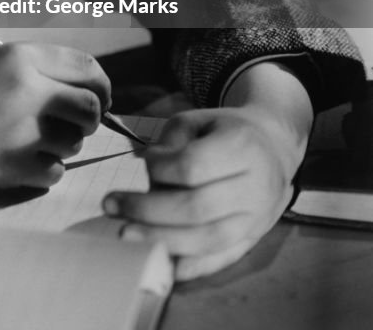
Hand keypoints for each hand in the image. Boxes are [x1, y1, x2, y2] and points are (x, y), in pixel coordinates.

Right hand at [0, 42, 109, 191]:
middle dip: (91, 117)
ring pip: (75, 143)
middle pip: (90, 107)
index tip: (100, 96)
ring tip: (32, 138)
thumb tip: (89, 89)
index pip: (87, 68)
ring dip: (63, 143)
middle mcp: (28, 91)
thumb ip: (41, 69)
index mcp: (22, 58)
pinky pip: (57, 172)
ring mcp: (24, 132)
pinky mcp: (17, 168)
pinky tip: (21, 158)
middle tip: (77, 122)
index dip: (101, 85)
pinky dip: (46, 169)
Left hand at [103, 63, 312, 280]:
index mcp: (242, 146)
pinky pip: (222, 258)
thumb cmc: (224, 131)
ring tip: (126, 233)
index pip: (193, 166)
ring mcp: (257, 217)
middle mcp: (255, 186)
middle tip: (112, 206)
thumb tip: (150, 178)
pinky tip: (164, 266)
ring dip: (163, 239)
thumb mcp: (197, 120)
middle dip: (148, 210)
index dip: (160, 168)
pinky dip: (192, 266)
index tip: (146, 162)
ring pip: (209, 239)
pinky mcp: (253, 238)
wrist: (274, 147)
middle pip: (197, 207)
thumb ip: (170, 142)